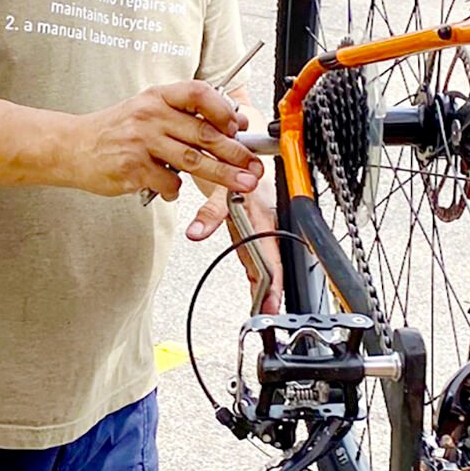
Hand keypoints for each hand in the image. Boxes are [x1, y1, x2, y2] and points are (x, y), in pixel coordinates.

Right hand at [76, 81, 259, 198]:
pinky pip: (169, 183)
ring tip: (241, 184)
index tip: (238, 126)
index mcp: (158, 96)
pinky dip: (176, 191)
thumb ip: (179, 115)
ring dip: (222, 175)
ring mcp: (142, 141)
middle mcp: (151, 115)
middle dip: (235, 152)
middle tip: (254, 165)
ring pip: (193, 161)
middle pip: (204, 133)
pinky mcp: (134, 168)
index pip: (199, 93)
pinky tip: (171, 189)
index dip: (224, 109)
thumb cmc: (113, 130)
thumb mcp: (145, 109)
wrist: (72, 146)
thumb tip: (224, 124)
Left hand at [187, 169, 282, 314]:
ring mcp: (262, 231)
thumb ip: (210, 214)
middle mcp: (267, 226)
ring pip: (267, 263)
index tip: (270, 302)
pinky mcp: (254, 232)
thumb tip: (196, 233)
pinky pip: (258, 257)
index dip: (273, 283)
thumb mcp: (222, 192)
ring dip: (266, 287)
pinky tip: (257, 292)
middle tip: (267, 312)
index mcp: (266, 219)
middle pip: (273, 265)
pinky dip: (258, 276)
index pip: (272, 258)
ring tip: (263, 308)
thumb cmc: (239, 170)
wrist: (241, 158)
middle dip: (272, 291)